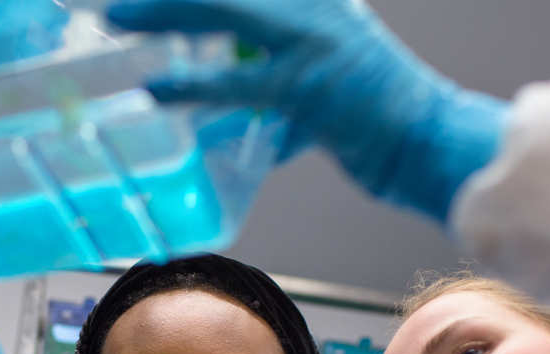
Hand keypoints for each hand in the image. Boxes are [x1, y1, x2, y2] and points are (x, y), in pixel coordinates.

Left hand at [106, 0, 507, 222]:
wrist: (430, 142)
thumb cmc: (379, 119)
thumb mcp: (325, 80)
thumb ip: (272, 86)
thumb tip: (220, 118)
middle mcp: (317, 7)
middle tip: (121, 0)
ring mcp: (315, 42)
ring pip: (224, 13)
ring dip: (164, 12)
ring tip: (119, 18)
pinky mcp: (309, 88)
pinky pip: (237, 84)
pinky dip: (192, 86)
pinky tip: (157, 88)